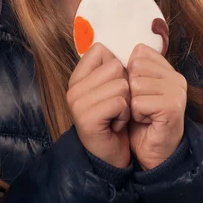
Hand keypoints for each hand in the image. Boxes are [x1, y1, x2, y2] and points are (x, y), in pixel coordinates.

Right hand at [67, 43, 130, 167]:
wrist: (111, 156)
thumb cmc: (115, 119)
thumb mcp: (113, 89)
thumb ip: (113, 67)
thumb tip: (129, 47)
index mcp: (77, 77)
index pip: (101, 50)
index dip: (116, 68)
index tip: (112, 88)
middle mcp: (73, 88)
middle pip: (115, 66)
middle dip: (125, 87)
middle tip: (116, 106)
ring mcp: (77, 103)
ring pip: (121, 84)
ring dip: (126, 103)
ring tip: (116, 116)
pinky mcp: (87, 118)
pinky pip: (120, 102)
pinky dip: (125, 114)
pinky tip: (116, 124)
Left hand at [127, 43, 186, 170]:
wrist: (153, 152)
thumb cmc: (141, 120)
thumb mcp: (133, 89)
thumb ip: (130, 68)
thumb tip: (108, 47)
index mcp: (167, 69)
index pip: (138, 52)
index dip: (129, 73)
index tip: (136, 92)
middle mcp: (176, 77)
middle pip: (135, 67)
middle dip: (129, 90)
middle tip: (139, 106)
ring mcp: (177, 91)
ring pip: (135, 85)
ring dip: (132, 104)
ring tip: (143, 114)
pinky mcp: (172, 107)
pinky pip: (139, 102)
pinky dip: (136, 115)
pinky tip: (146, 122)